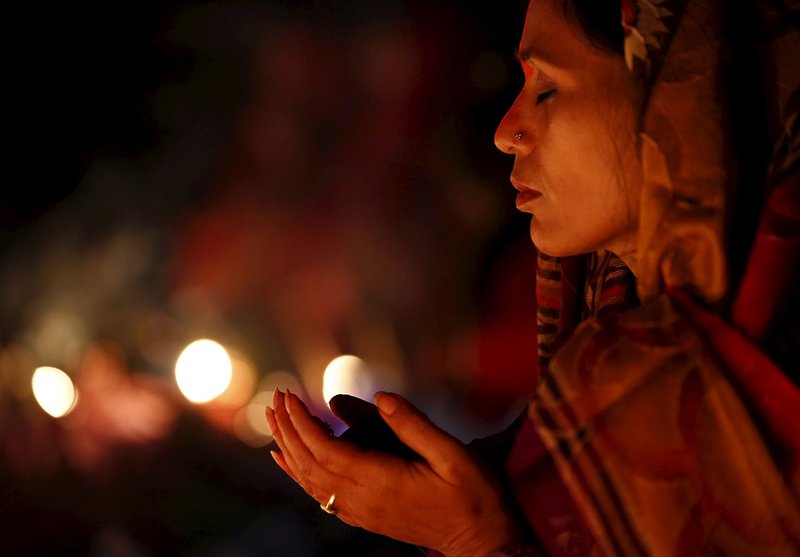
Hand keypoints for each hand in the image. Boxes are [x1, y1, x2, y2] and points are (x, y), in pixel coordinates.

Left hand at [266, 389, 522, 555]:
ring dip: (289, 448)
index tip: (289, 395)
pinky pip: (319, 496)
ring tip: (273, 420)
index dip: (303, 421)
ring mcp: (361, 512)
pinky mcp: (364, 517)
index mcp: (381, 481)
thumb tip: (379, 397)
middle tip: (276, 397)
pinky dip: (297, 474)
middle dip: (289, 428)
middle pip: (311, 463)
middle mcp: (363, 500)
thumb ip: (413, 424)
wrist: (481, 543)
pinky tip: (286, 460)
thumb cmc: (473, 497)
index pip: (326, 450)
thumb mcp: (452, 454)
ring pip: (310, 480)